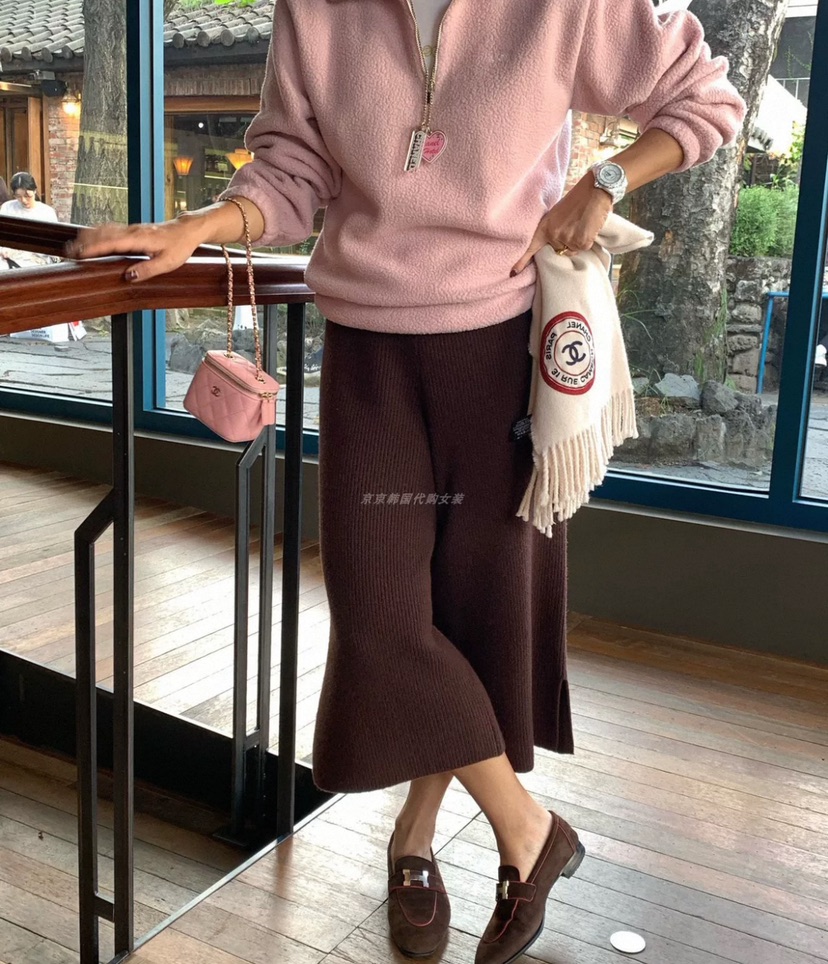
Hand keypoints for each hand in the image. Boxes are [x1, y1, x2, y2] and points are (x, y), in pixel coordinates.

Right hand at [64, 216, 208, 282]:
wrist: (187, 230)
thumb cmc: (179, 246)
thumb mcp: (167, 263)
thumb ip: (147, 270)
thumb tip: (128, 277)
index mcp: (139, 240)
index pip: (111, 243)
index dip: (94, 248)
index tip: (79, 254)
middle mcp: (132, 232)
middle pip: (103, 234)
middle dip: (84, 242)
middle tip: (68, 252)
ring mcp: (131, 229)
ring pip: (105, 230)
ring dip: (88, 236)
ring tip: (73, 246)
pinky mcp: (132, 230)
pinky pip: (111, 229)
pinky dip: (97, 232)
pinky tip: (90, 237)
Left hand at [511, 179, 612, 275]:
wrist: (595, 190)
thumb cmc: (577, 199)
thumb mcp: (557, 213)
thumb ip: (552, 228)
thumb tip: (554, 243)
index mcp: (545, 226)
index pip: (531, 246)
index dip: (522, 261)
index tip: (513, 273)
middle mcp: (553, 234)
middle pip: (559, 250)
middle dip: (566, 242)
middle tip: (574, 225)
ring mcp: (567, 239)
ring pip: (572, 250)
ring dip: (578, 241)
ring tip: (581, 224)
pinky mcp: (581, 241)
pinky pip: (583, 247)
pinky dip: (587, 240)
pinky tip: (588, 226)